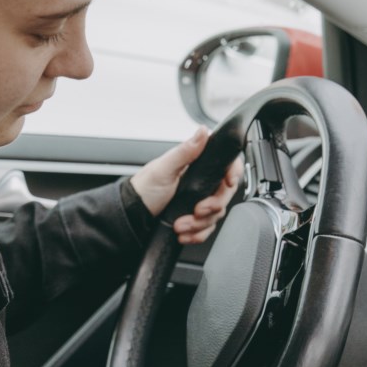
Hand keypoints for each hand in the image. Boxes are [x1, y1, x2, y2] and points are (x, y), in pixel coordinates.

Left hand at [130, 128, 242, 244]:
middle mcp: (202, 183)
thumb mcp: (163, 168)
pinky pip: (207, 229)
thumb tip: (203, 131)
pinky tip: (184, 234)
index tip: (228, 182)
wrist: (132, 215)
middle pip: (225, 194)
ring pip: (216, 215)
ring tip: (180, 225)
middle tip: (197, 211)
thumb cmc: (143, 189)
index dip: (233, 173)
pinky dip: (197, 235)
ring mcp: (199, 202)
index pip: (227, 166)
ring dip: (200, 224)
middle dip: (212, 206)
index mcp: (197, 166)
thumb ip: (185, 151)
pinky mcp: (195, 219)